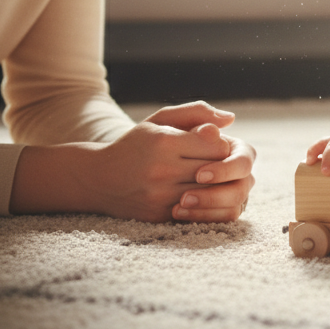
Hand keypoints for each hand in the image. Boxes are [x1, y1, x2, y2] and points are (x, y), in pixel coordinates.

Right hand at [87, 102, 253, 222]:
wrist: (99, 179)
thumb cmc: (137, 143)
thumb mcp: (161, 119)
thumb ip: (197, 112)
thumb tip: (230, 119)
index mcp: (164, 142)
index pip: (216, 145)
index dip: (222, 145)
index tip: (216, 144)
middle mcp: (161, 170)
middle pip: (215, 170)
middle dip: (223, 166)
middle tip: (220, 162)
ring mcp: (160, 196)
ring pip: (209, 193)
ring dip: (217, 186)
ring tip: (213, 177)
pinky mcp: (159, 216)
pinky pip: (196, 212)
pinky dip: (205, 204)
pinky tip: (201, 193)